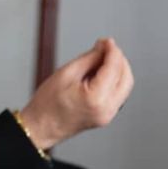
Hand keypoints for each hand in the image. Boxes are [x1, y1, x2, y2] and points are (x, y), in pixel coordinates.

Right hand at [18, 37, 133, 149]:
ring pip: (125, 86)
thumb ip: (90, 59)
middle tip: (106, 47)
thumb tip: (104, 48)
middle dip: (119, 59)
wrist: (41, 126)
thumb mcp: (67, 73)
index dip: (112, 50)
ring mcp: (108, 115)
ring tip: (101, 59)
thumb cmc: (47, 104)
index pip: (114, 68)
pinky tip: (101, 73)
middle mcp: (107, 109)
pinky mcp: (106, 116)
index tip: (107, 41)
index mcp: (96, 98)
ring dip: (118, 69)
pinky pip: (118, 94)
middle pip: (126, 77)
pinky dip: (114, 80)